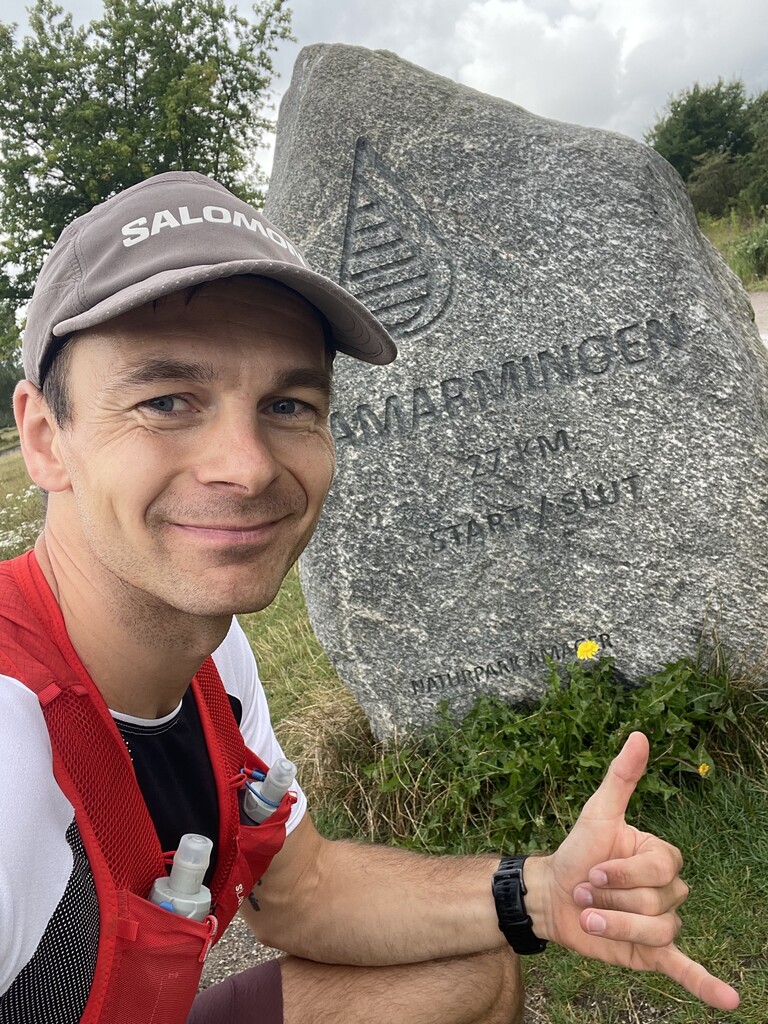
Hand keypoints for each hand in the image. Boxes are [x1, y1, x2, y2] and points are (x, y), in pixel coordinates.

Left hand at [525, 732, 738, 1010]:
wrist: (550, 896)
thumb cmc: (575, 851)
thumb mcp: (597, 813)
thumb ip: (621, 777)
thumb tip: (639, 736)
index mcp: (660, 855)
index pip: (662, 868)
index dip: (625, 873)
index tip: (592, 869)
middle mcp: (667, 888)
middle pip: (660, 900)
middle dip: (615, 898)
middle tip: (586, 893)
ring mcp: (662, 921)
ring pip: (659, 930)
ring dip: (618, 926)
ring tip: (591, 920)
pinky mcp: (651, 951)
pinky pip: (686, 968)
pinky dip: (707, 986)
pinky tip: (730, 1001)